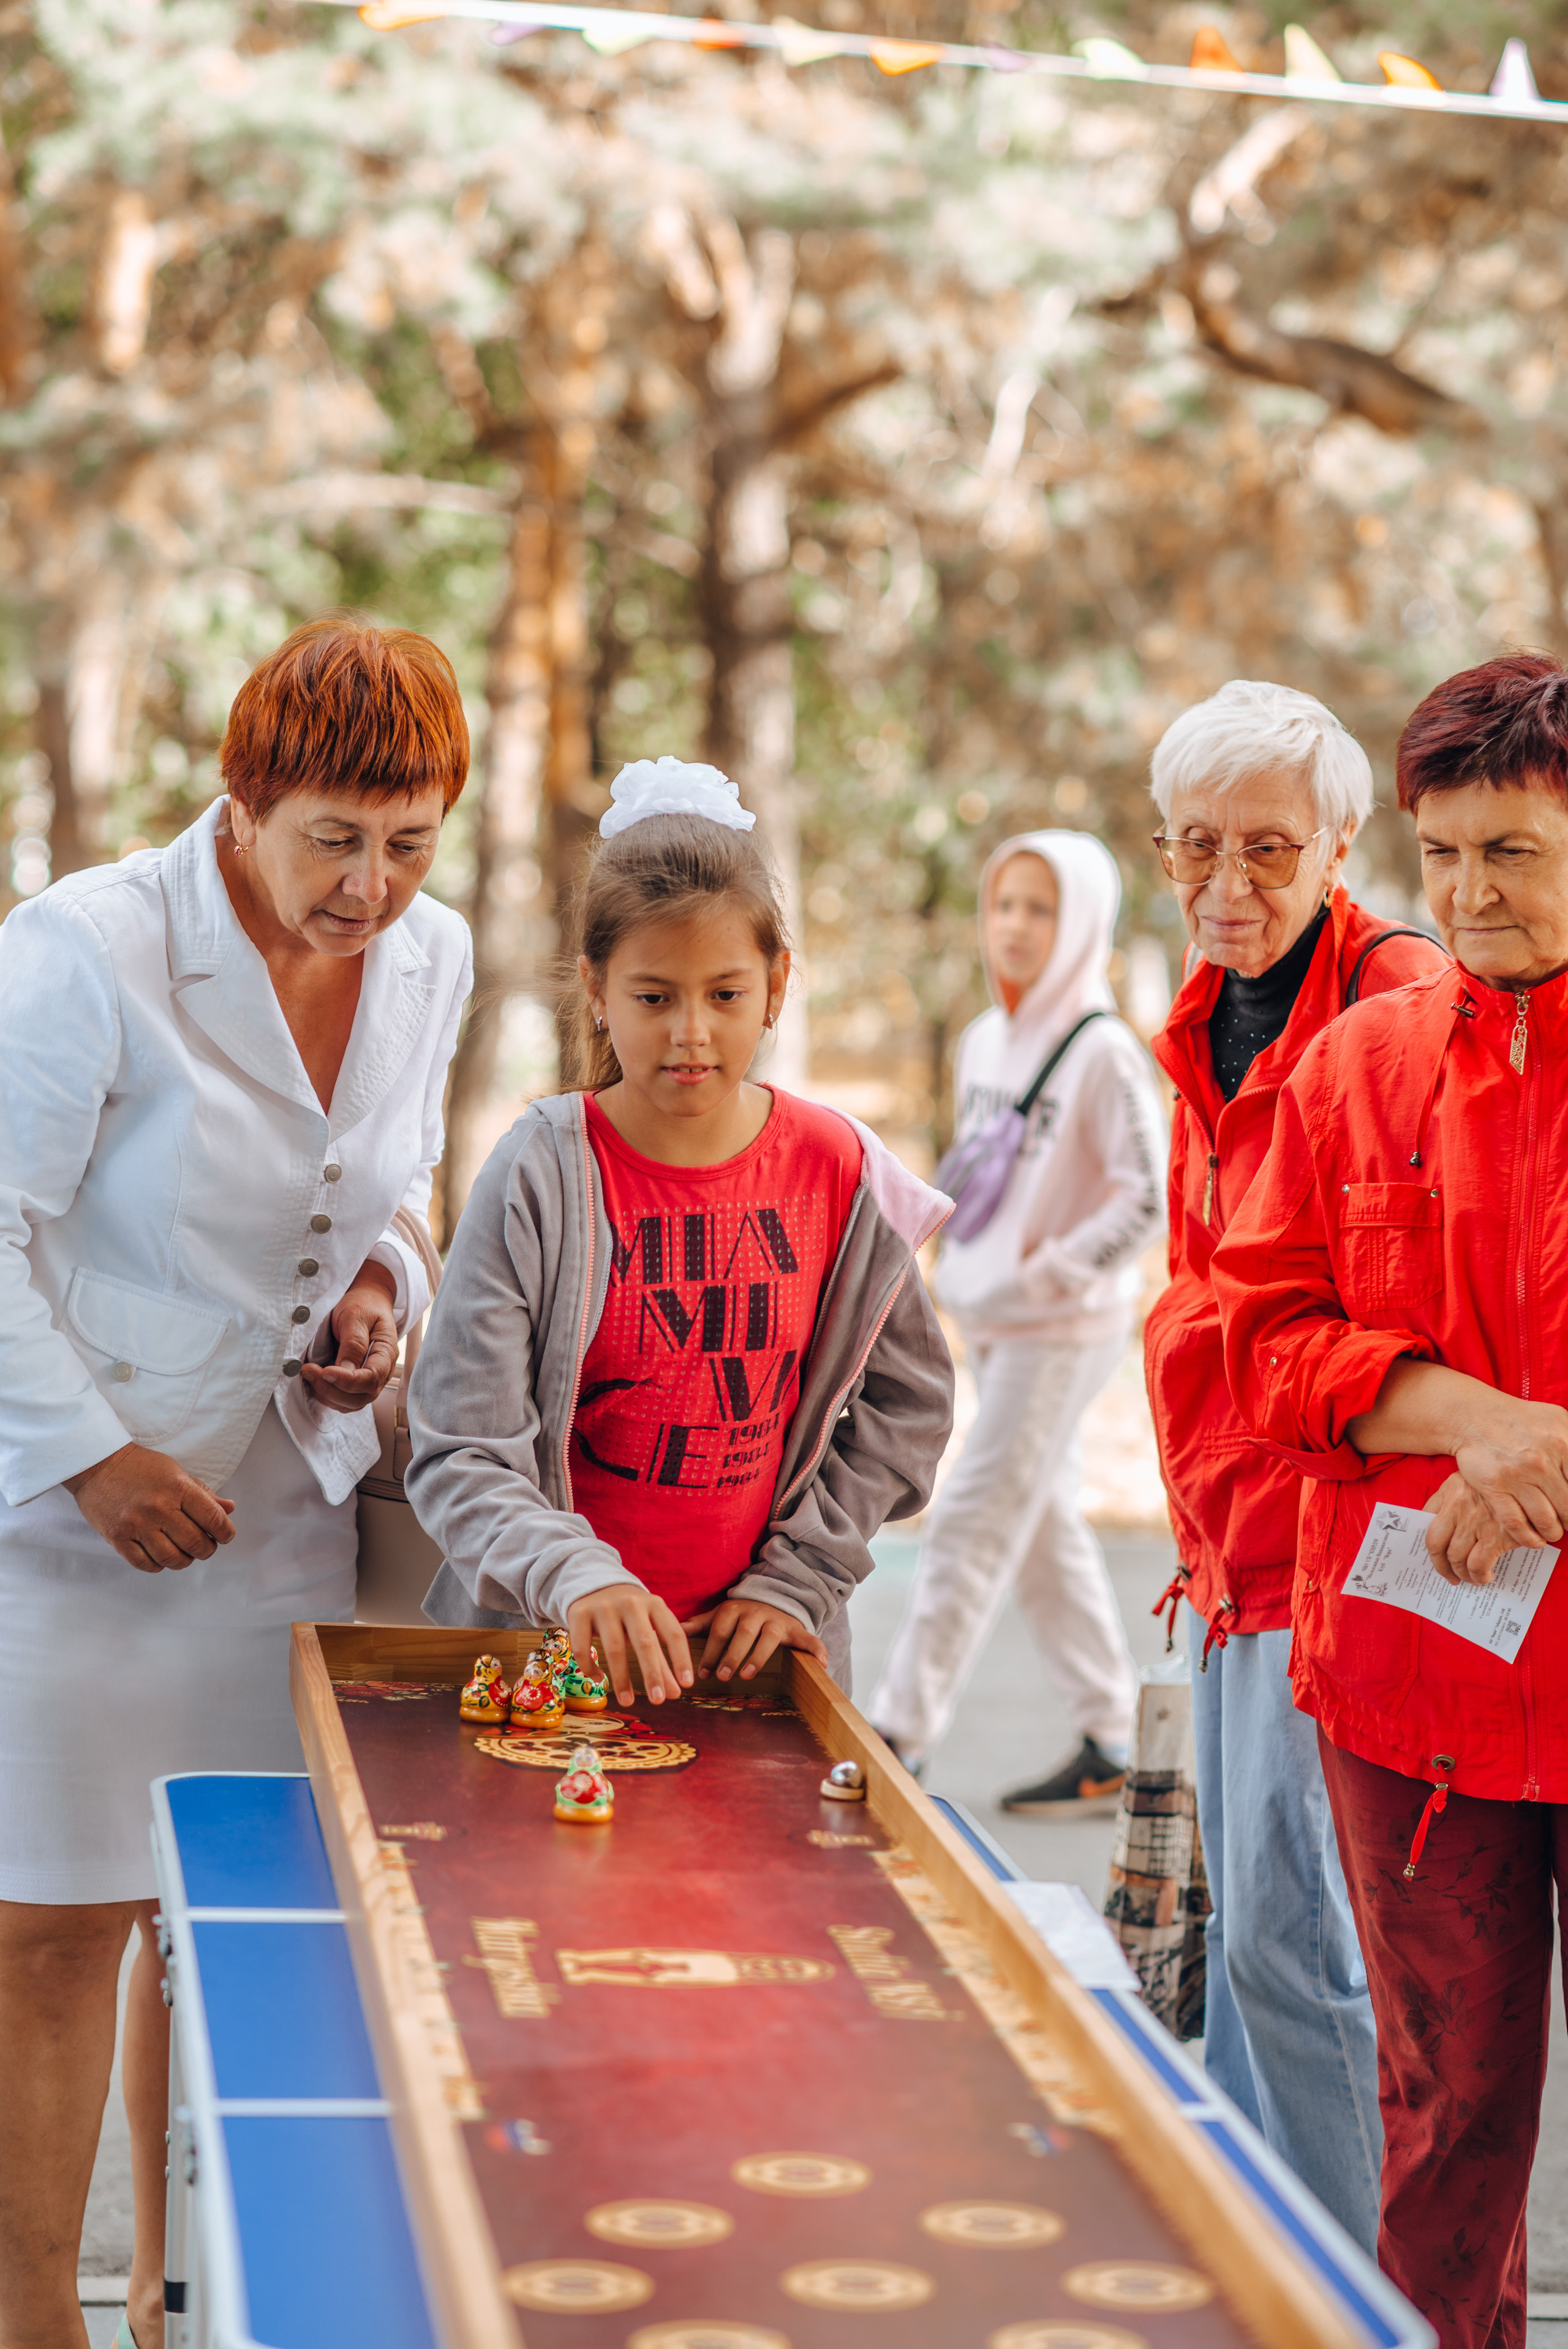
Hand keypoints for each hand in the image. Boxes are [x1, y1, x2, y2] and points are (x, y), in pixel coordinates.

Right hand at [64, 1443, 235, 1572]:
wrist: (97, 1464)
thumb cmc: (140, 1467)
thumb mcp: (176, 1473)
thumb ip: (203, 1493)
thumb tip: (229, 1509)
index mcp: (177, 1487)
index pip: (213, 1518)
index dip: (226, 1532)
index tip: (225, 1535)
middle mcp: (158, 1507)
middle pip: (195, 1543)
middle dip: (207, 1549)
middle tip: (206, 1546)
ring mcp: (136, 1524)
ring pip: (171, 1558)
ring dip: (184, 1560)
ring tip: (185, 1553)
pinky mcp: (117, 1537)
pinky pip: (145, 1564)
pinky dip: (158, 1565)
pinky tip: (161, 1556)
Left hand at [301, 1261, 397, 1415]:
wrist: (366, 1300)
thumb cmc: (363, 1304)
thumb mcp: (356, 1315)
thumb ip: (353, 1343)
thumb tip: (345, 1370)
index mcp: (386, 1353)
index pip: (371, 1378)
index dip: (347, 1381)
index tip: (324, 1371)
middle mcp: (381, 1371)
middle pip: (362, 1396)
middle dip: (332, 1390)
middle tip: (309, 1371)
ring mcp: (369, 1379)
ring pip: (351, 1403)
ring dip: (327, 1395)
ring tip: (308, 1374)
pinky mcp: (356, 1382)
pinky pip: (344, 1400)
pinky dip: (327, 1395)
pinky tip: (314, 1380)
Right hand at [567, 1585, 693, 1706]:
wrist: (594, 1582)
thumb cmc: (629, 1613)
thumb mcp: (648, 1628)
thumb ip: (661, 1660)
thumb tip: (674, 1694)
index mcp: (654, 1604)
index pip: (673, 1633)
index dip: (681, 1659)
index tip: (687, 1684)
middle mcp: (631, 1603)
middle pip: (644, 1641)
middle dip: (652, 1673)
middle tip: (658, 1700)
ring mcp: (604, 1607)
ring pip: (614, 1647)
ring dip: (621, 1678)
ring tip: (627, 1701)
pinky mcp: (579, 1613)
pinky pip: (583, 1646)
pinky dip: (590, 1666)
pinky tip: (598, 1679)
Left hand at [685, 1598, 828, 1683]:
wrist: (774, 1598)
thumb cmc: (740, 1615)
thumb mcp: (719, 1616)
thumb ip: (699, 1624)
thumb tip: (676, 1630)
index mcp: (733, 1609)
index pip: (720, 1629)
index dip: (711, 1651)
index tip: (703, 1672)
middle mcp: (755, 1612)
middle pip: (743, 1633)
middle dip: (732, 1655)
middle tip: (723, 1676)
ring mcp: (777, 1621)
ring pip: (769, 1637)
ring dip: (759, 1656)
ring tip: (747, 1674)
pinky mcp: (795, 1629)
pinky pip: (807, 1638)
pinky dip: (816, 1649)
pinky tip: (822, 1664)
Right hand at [1450, 1395, 1567, 1553]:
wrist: (1476, 1417)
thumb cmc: (1522, 1421)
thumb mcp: (1559, 1420)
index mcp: (1562, 1441)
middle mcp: (1541, 1460)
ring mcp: (1516, 1475)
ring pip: (1546, 1520)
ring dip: (1554, 1532)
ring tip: (1554, 1531)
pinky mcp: (1494, 1487)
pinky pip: (1517, 1523)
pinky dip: (1529, 1537)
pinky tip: (1535, 1540)